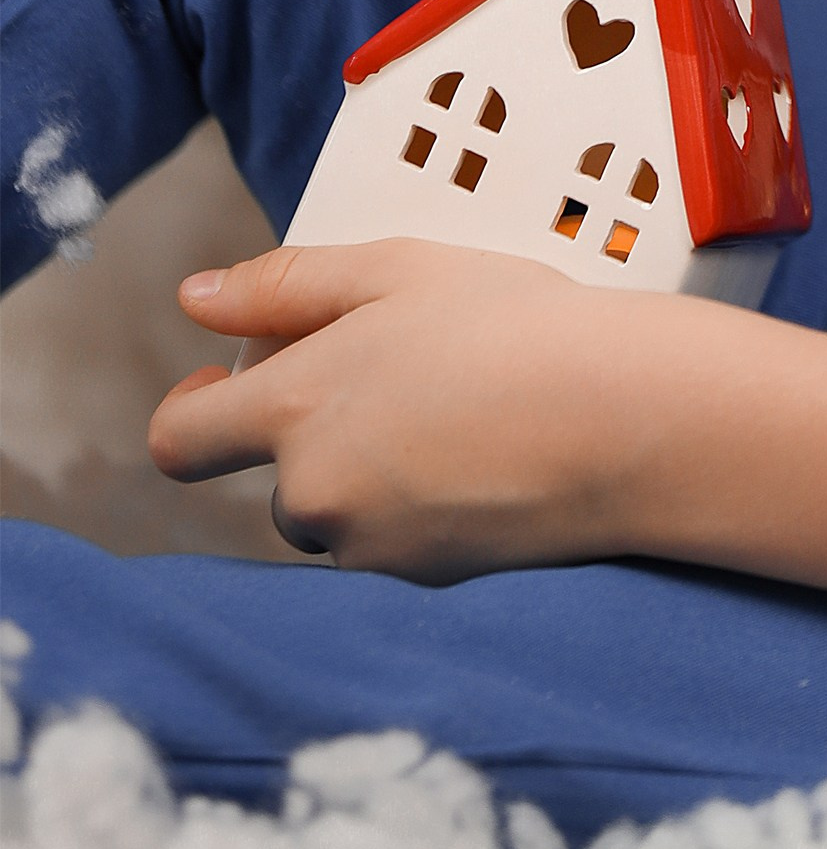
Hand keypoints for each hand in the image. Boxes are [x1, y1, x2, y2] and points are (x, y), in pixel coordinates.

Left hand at [149, 242, 687, 578]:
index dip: (191, 411)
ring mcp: (368, 547)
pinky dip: (422, 505)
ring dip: (369, 474)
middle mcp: (313, 492)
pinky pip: (394, 540)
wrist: (623, 420)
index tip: (219, 386)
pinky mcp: (424, 579)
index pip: (181, 440)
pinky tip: (488, 456)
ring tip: (460, 412)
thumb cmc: (514, 324)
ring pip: (338, 512)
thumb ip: (284, 284)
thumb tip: (196, 298)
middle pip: (274, 477)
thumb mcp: (399, 268)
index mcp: (293, 409)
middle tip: (400, 375)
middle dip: (316, 436)